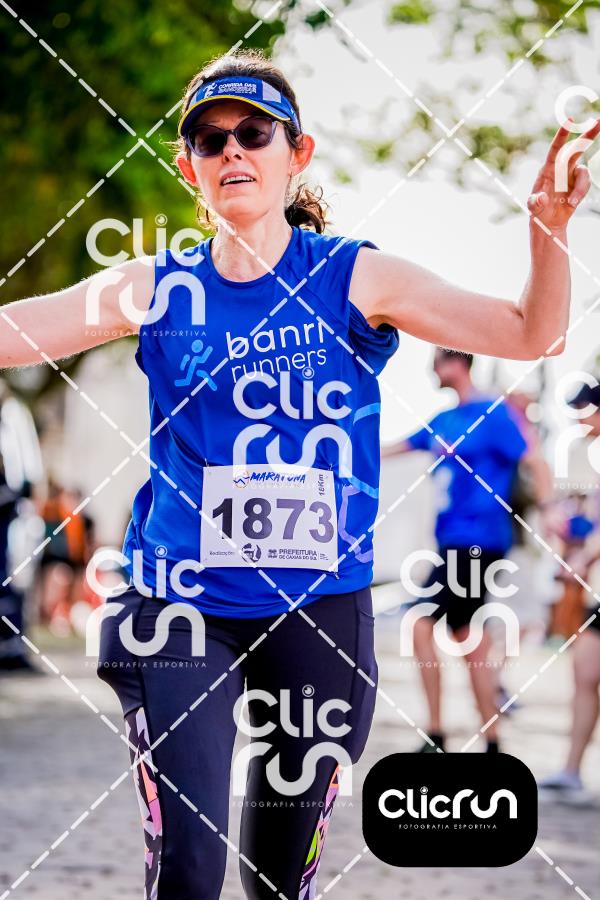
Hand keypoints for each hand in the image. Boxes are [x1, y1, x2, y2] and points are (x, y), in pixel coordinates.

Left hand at [527, 117, 599, 232]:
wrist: (548, 221)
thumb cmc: (538, 211)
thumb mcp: (533, 207)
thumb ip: (535, 202)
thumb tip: (542, 197)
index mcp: (547, 169)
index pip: (555, 149)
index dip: (562, 135)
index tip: (569, 121)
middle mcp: (561, 168)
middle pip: (576, 148)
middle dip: (588, 135)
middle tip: (599, 122)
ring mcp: (571, 176)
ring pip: (584, 172)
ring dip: (580, 187)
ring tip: (571, 202)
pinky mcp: (579, 184)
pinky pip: (585, 184)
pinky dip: (580, 194)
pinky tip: (571, 203)